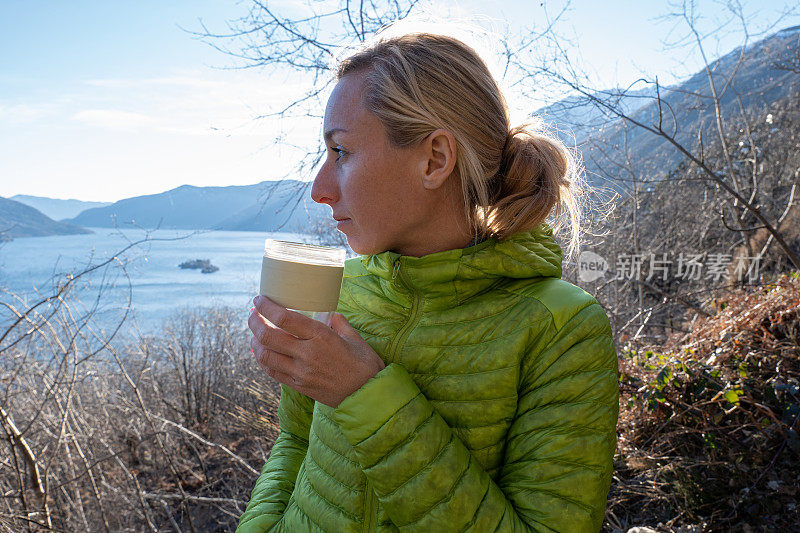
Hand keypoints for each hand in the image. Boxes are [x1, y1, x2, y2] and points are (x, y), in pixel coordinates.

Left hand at [249, 295, 385, 407]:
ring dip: (254, 342)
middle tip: (252, 314)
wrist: (367, 396)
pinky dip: (263, 360)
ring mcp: (300, 372)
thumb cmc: (365, 365)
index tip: (258, 300)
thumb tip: (328, 313)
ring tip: (254, 333)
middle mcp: (307, 354)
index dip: (266, 307)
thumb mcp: (355, 338)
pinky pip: (273, 372)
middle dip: (254, 322)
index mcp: (321, 337)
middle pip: (268, 336)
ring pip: (265, 356)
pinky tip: (262, 352)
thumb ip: (339, 323)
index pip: (284, 318)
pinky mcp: (299, 386)